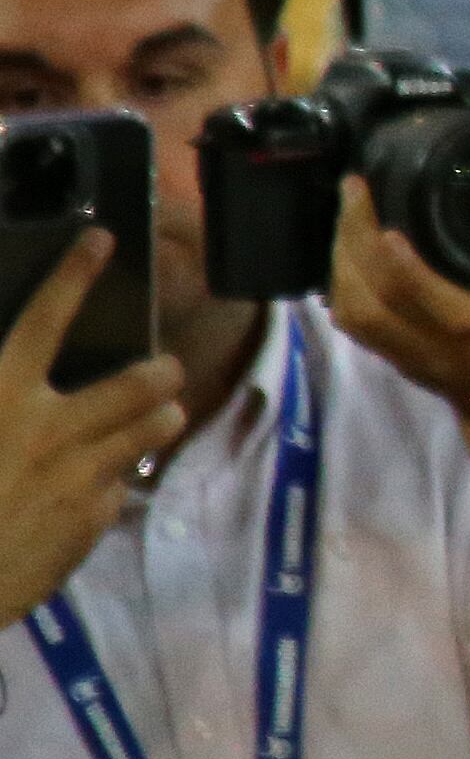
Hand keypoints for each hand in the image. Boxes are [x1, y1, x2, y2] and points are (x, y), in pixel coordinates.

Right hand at [0, 236, 183, 634]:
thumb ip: (2, 384)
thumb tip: (19, 368)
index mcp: (1, 394)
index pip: (45, 320)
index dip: (74, 276)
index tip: (101, 240)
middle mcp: (52, 427)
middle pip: (144, 380)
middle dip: (164, 371)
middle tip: (163, 371)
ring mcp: (82, 474)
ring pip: (158, 427)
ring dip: (160, 418)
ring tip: (154, 417)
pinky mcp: (95, 518)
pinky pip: (124, 485)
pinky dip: (113, 481)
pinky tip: (88, 489)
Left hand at [328, 178, 469, 431]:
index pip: (425, 296)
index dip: (398, 263)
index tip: (385, 219)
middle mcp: (436, 344)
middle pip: (373, 298)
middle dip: (352, 241)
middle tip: (353, 190)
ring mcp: (407, 354)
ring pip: (353, 311)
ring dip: (340, 261)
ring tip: (346, 214)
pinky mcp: (390, 358)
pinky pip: (351, 321)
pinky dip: (341, 283)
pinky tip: (345, 250)